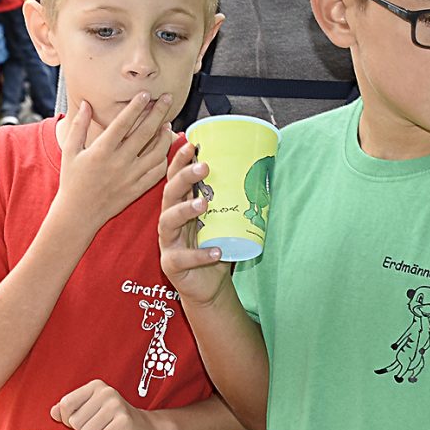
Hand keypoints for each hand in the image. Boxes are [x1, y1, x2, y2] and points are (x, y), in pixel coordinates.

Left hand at [52, 380, 171, 429]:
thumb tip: (53, 412)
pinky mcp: (124, 421)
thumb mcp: (92, 413)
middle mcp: (106, 392)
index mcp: (95, 387)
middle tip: (102, 429)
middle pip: (75, 422)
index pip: (65, 404)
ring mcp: (116, 406)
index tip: (84, 422)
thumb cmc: (115, 423)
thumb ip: (71, 411)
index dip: (69, 420)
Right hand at [56, 95, 172, 232]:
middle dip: (158, 112)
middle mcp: (118, 163)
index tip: (146, 94)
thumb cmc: (72, 180)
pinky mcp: (137, 189)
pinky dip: (164, 158)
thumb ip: (78, 126)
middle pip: (144, 132)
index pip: (123, 122)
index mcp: (101, 151)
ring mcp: (130, 177)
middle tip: (168, 99)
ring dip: (164, 135)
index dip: (136, 106)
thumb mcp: (70, 151)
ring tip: (167, 124)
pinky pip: (157, 171)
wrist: (78, 214)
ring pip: (156, 152)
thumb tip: (86, 104)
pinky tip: (164, 148)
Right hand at [158, 139, 235, 307]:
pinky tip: (216, 251)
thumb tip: (261, 173)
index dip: (179, 161)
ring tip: (203, 205)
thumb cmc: (215, 247)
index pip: (174, 179)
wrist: (209, 285)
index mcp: (180, 206)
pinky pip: (182, 258)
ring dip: (185, 210)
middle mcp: (170, 221)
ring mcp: (168, 243)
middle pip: (169, 194)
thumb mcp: (223, 221)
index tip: (191, 144)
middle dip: (183, 178)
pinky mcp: (171, 265)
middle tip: (203, 168)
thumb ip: (231, 201)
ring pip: (168, 222)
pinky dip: (199, 255)